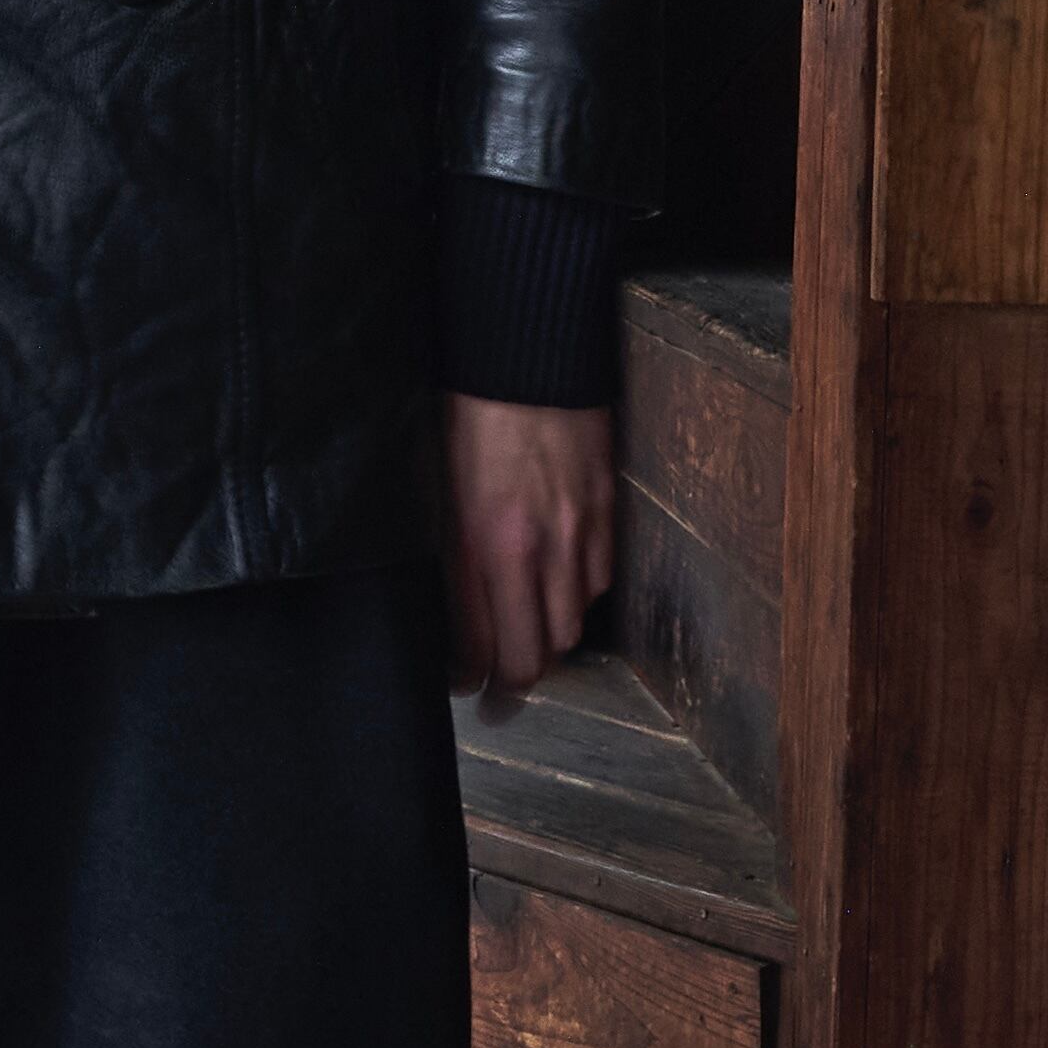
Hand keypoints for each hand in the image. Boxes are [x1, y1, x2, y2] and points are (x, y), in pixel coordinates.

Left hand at [443, 396, 614, 697]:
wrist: (529, 358)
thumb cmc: (469, 416)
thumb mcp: (439, 491)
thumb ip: (453, 558)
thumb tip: (457, 612)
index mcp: (479, 545)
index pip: (480, 647)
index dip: (472, 679)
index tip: (465, 687)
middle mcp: (532, 552)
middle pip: (536, 655)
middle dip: (515, 681)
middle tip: (499, 689)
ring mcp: (577, 536)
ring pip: (571, 627)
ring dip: (548, 641)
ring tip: (527, 637)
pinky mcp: (608, 514)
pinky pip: (599, 583)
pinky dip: (578, 597)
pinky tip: (560, 584)